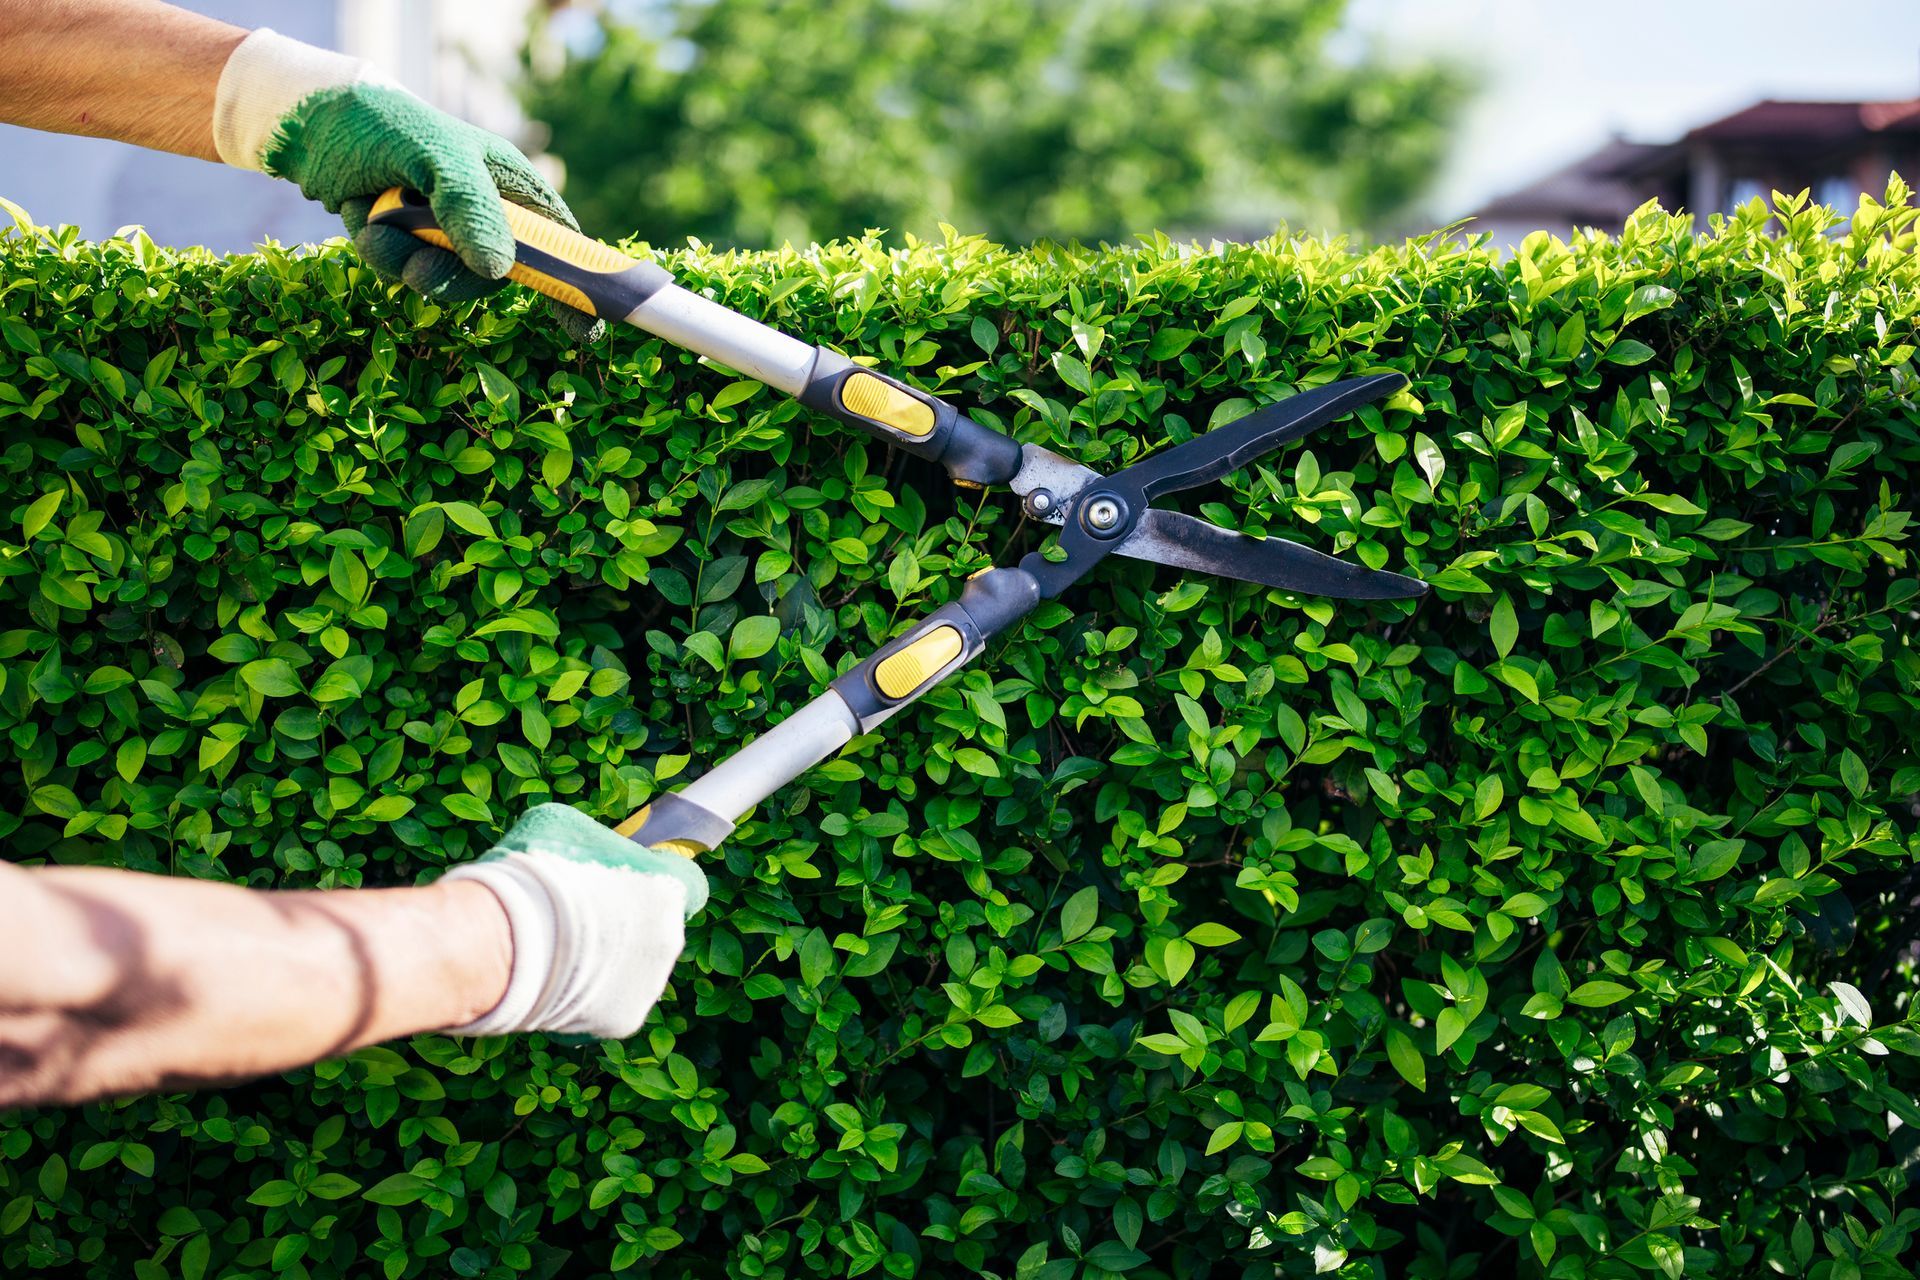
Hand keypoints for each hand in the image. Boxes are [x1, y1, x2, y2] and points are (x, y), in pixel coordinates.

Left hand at [212, 30, 602, 341]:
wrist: (306, 121)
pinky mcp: (408, 243)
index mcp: (509, 184)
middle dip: (454, 277)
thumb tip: (499, 271)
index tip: (582, 332)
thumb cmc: (380, 123)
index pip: (560, 243)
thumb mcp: (433, 156)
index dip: (576, 286)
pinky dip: (380, 255)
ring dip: (406, 263)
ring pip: (446, 280)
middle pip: (496, 276)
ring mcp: (446, 231)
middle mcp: (484, 211)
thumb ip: (470, 209)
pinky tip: (361, 218)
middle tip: (420, 269)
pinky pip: (406, 273)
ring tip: (374, 227)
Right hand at [440, 805, 707, 1038]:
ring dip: (607, 965)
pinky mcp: (625, 1021)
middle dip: (625, 926)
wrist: (506, 942)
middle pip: (655, 930)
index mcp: (669, 890)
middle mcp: (671, 939)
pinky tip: (556, 986)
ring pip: (634, 972)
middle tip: (580, 921)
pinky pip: (608, 1007)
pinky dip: (587, 1001)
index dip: (652, 882)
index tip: (627, 881)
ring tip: (560, 956)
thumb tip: (588, 852)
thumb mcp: (563, 829)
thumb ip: (591, 843)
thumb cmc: (537, 876)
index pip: (681, 883)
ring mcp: (650, 985)